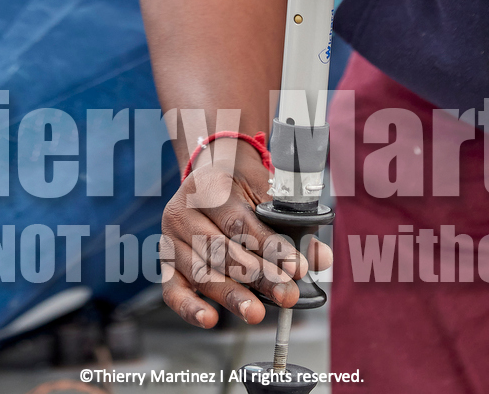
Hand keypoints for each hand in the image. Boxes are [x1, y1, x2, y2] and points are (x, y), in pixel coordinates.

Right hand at [159, 141, 332, 327]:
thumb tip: (321, 258)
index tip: (297, 268)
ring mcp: (171, 238)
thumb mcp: (265, 191)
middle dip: (258, 276)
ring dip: (232, 295)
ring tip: (256, 312)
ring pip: (201, 272)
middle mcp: (183, 210)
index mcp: (208, 186)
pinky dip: (190, 308)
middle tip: (286, 294)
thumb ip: (291, 224)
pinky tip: (210, 319)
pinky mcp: (166, 262)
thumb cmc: (240, 183)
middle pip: (221, 250)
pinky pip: (173, 290)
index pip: (240, 223)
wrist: (209, 170)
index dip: (270, 247)